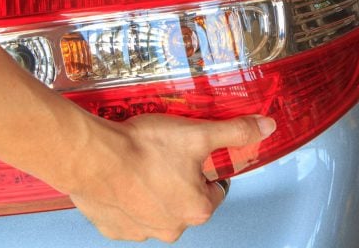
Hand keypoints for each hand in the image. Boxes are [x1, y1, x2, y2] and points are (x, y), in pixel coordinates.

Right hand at [67, 114, 275, 242]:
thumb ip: (235, 132)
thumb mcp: (198, 133)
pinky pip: (126, 214)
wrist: (93, 156)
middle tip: (163, 154)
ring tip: (140, 163)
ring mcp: (140, 231)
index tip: (189, 154)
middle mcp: (171, 228)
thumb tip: (265, 127)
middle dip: (176, 180)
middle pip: (184, 201)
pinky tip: (122, 177)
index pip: (214, 190)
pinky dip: (127, 198)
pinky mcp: (114, 228)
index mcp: (197, 209)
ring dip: (151, 190)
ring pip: (155, 209)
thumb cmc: (142, 148)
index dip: (204, 169)